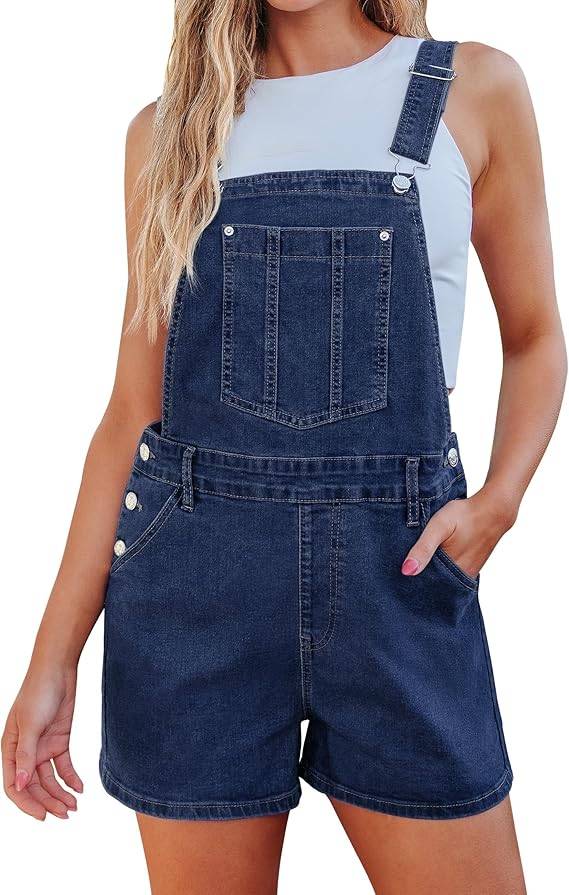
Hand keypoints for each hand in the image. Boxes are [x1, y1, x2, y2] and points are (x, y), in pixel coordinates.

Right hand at [2, 666, 82, 820]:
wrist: (58, 670)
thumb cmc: (38, 692)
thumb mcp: (31, 725)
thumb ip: (26, 755)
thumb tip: (20, 785)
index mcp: (10, 750)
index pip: (14, 785)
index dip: (27, 803)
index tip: (43, 816)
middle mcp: (25, 752)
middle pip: (34, 786)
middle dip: (48, 802)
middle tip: (65, 813)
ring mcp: (42, 747)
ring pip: (49, 779)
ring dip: (60, 794)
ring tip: (73, 806)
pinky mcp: (59, 741)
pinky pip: (63, 766)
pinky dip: (71, 778)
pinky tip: (79, 788)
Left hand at [401, 488, 516, 579]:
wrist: (493, 509)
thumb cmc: (465, 515)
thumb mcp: (439, 527)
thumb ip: (423, 548)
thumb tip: (406, 571)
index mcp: (452, 572)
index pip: (425, 587)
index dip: (411, 583)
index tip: (399, 577)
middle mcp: (462, 577)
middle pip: (434, 585)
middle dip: (420, 581)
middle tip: (405, 571)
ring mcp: (468, 572)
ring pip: (444, 580)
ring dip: (431, 574)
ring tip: (419, 564)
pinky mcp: (472, 566)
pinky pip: (452, 574)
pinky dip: (443, 569)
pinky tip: (436, 559)